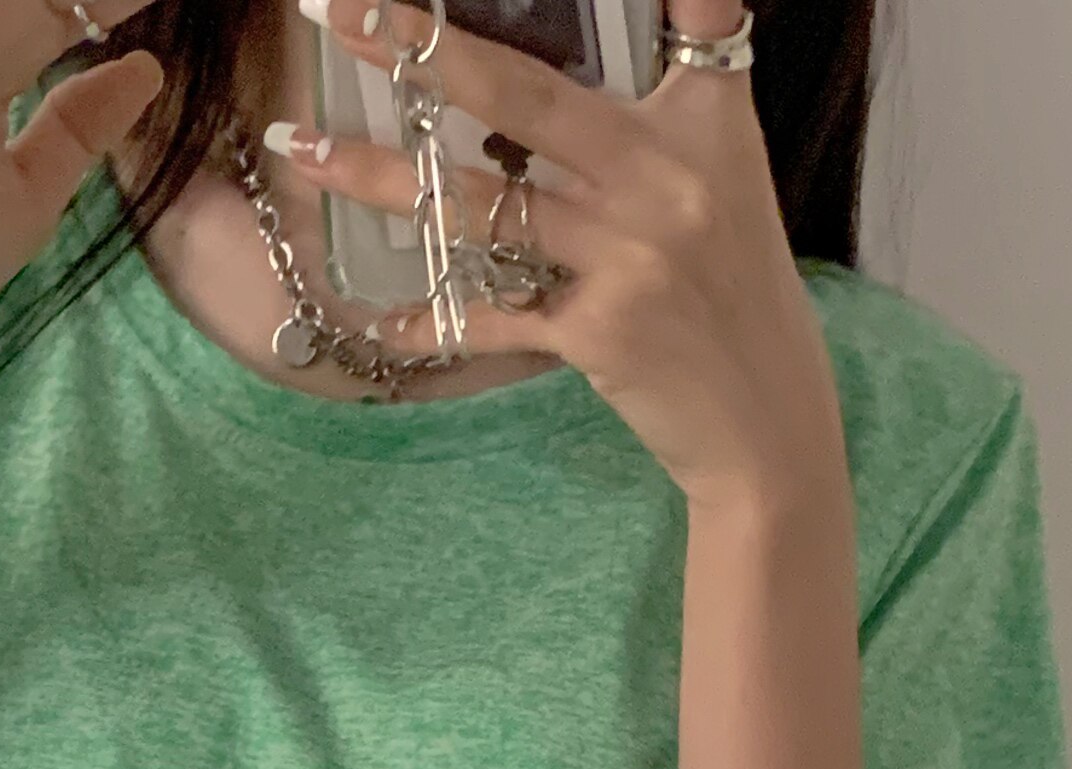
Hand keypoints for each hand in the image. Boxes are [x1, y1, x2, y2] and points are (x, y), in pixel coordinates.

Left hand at [266, 0, 844, 502]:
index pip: (689, 14)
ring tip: (304, 150)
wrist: (767, 424)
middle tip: (345, 9)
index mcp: (705, 125)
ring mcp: (628, 255)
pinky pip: (492, 312)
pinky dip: (433, 318)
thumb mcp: (724, 183)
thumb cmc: (738, 295)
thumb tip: (583, 71)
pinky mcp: (598, 331)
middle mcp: (665, 178)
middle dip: (425, 47)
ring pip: (481, 200)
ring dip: (379, 174)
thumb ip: (661, 117)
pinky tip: (380, 319)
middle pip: (524, 95)